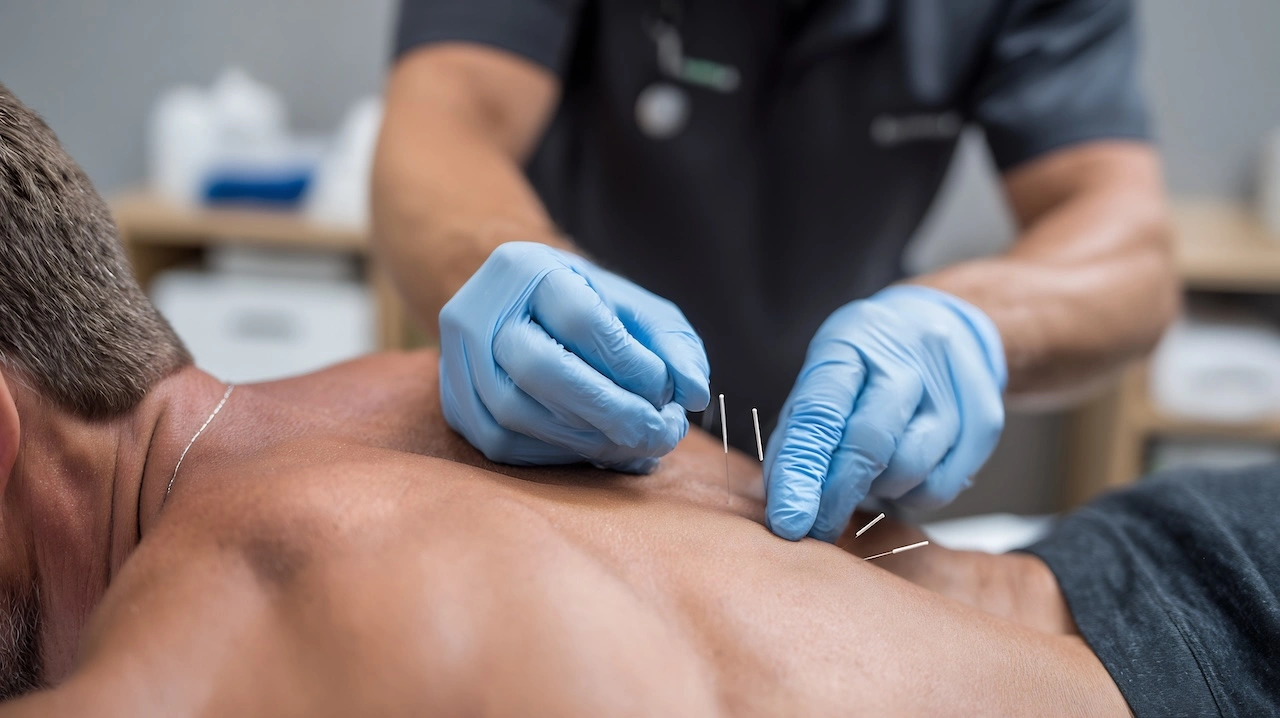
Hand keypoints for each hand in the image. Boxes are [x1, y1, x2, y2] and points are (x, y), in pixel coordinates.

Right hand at [439, 242, 710, 472]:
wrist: (525, 314)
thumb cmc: (592, 312)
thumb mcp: (639, 312)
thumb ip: (674, 345)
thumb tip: (694, 393)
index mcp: (526, 268)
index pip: (578, 318)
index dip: (628, 363)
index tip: (666, 390)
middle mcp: (478, 309)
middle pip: (539, 368)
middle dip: (609, 411)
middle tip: (659, 434)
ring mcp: (456, 359)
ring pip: (516, 411)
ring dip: (586, 439)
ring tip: (634, 446)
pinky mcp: (454, 403)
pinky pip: (502, 442)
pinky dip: (556, 454)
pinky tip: (594, 449)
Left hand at [764, 285, 1005, 540]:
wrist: (945, 322)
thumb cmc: (868, 363)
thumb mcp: (825, 377)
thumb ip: (801, 433)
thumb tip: (783, 501)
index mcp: (851, 341)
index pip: (821, 411)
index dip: (801, 470)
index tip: (788, 520)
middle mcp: (906, 357)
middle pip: (869, 442)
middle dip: (836, 496)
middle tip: (814, 528)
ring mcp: (951, 386)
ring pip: (910, 469)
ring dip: (878, 491)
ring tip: (868, 476)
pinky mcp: (986, 418)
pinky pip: (943, 486)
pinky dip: (913, 495)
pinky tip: (903, 475)